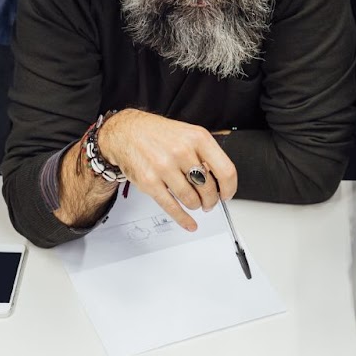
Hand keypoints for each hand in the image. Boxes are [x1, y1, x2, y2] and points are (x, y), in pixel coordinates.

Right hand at [97, 110, 237, 229]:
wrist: (125, 132)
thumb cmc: (157, 134)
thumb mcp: (188, 134)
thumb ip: (205, 154)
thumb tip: (220, 180)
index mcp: (197, 138)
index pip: (225, 170)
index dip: (229, 188)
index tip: (227, 194)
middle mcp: (181, 151)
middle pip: (208, 189)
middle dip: (211, 200)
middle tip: (209, 202)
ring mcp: (164, 167)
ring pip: (191, 200)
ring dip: (196, 206)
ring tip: (194, 203)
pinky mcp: (149, 182)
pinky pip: (172, 207)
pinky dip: (183, 219)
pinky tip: (189, 223)